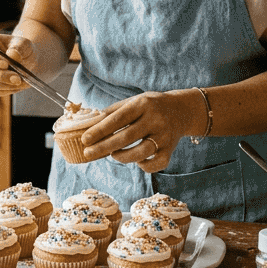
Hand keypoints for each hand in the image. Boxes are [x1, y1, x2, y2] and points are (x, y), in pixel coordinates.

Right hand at [0, 32, 34, 96]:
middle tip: (17, 77)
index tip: (5, 63)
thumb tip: (12, 55)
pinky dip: (6, 90)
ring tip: (19, 81)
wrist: (25, 61)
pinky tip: (15, 85)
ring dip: (4, 84)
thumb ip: (19, 47)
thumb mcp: (24, 44)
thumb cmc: (21, 49)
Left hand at [79, 90, 203, 172]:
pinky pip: (156, 164)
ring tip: (113, 154)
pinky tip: (137, 161)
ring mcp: (164, 136)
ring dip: (122, 157)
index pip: (118, 118)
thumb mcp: (132, 102)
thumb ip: (112, 112)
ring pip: (141, 153)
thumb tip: (88, 124)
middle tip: (88, 153)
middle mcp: (155, 120)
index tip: (85, 139)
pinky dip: (144, 166)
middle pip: (127, 137)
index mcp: (143, 104)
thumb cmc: (149, 107)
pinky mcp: (170, 150)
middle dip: (104, 147)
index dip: (100, 130)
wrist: (181, 110)